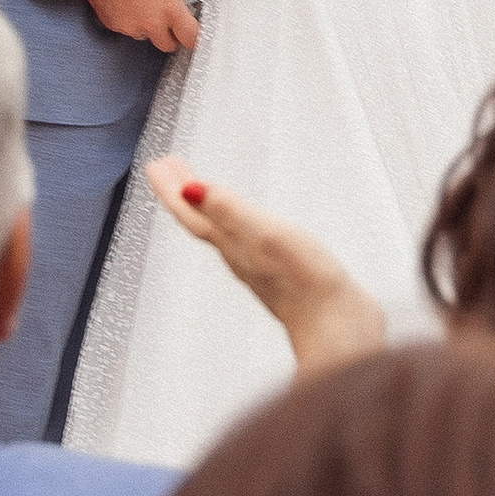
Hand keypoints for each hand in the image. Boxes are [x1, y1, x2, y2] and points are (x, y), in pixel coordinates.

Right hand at [81, 0, 204, 51]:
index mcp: (170, 8)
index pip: (191, 39)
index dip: (196, 36)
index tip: (195, 31)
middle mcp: (151, 23)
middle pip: (169, 44)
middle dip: (172, 34)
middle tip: (171, 17)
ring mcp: (130, 25)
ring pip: (145, 36)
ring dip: (149, 26)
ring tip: (145, 2)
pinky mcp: (112, 23)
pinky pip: (126, 28)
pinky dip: (129, 19)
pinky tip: (128, 0)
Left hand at [143, 155, 385, 368]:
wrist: (340, 331)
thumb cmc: (306, 284)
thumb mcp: (265, 235)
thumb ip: (229, 210)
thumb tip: (189, 190)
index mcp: (232, 245)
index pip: (191, 214)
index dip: (171, 189)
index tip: (154, 164)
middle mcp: (240, 256)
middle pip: (202, 221)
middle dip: (184, 194)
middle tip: (170, 167)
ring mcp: (261, 266)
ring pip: (222, 231)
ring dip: (207, 207)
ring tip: (201, 188)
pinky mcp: (283, 273)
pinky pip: (246, 241)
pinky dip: (236, 224)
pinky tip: (247, 225)